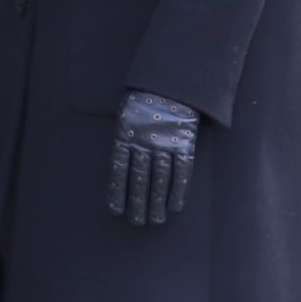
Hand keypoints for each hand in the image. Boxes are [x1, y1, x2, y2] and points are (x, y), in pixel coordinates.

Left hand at [105, 92, 198, 226]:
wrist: (172, 78)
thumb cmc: (144, 98)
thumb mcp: (126, 113)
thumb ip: (124, 138)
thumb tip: (122, 169)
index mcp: (125, 132)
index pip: (118, 169)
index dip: (117, 192)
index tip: (116, 211)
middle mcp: (144, 139)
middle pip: (140, 178)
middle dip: (138, 203)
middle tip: (137, 222)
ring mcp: (166, 141)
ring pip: (160, 179)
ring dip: (157, 203)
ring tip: (154, 221)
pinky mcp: (185, 141)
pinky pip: (182, 171)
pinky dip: (178, 191)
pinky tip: (174, 207)